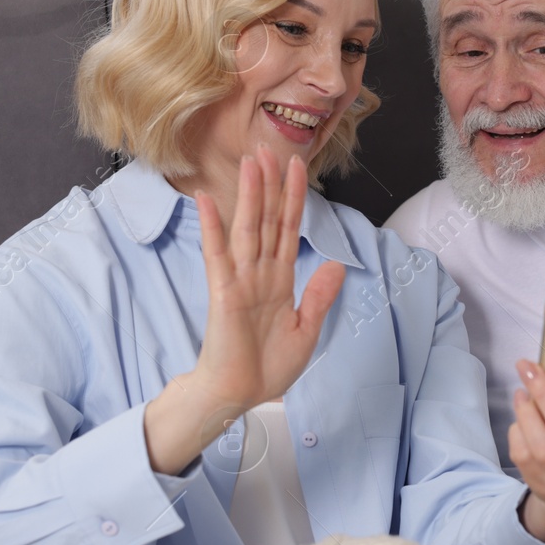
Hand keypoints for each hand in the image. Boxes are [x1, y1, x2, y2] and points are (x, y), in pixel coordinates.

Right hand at [144, 147, 344, 473]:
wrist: (240, 396)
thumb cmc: (266, 368)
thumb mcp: (306, 331)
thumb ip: (319, 296)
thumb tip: (337, 263)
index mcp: (280, 280)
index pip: (288, 230)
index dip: (293, 199)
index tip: (298, 167)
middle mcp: (259, 273)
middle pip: (267, 220)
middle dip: (271, 185)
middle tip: (272, 148)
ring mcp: (240, 280)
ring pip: (247, 229)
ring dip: (249, 195)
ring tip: (251, 162)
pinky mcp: (224, 293)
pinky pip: (218, 255)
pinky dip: (213, 228)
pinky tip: (207, 201)